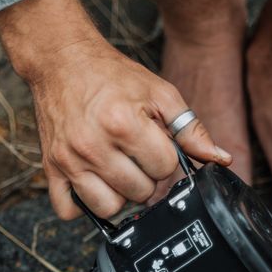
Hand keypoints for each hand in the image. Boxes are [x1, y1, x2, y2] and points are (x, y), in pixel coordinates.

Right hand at [0, 0, 230, 219]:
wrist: (62, 61)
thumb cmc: (112, 76)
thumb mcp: (159, 93)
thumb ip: (191, 129)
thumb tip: (219, 159)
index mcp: (124, 123)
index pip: (165, 168)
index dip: (165, 157)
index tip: (155, 143)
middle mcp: (93, 145)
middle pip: (140, 193)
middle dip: (146, 176)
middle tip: (136, 154)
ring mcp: (69, 160)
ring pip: (109, 208)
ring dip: (119, 194)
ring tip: (118, 170)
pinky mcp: (51, 168)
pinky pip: (70, 210)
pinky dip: (83, 204)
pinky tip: (94, 182)